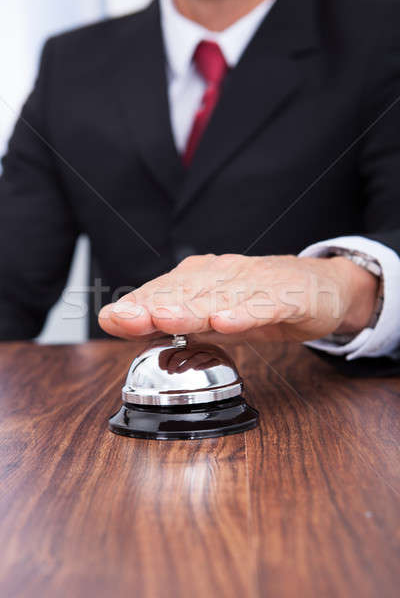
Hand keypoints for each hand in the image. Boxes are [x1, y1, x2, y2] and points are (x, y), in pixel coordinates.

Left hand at [98, 254, 378, 342]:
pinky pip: (265, 306)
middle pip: (187, 293)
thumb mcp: (214, 315)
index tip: (111, 318)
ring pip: (221, 298)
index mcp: (206, 278)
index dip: (138, 305)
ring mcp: (257, 284)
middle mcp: (227, 275)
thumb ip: (175, 321)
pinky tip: (227, 322)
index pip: (166, 291)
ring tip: (164, 318)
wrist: (320, 287)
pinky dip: (246, 313)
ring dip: (191, 309)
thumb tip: (126, 323)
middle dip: (153, 305)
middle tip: (125, 317)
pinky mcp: (288, 297)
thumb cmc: (260, 301)